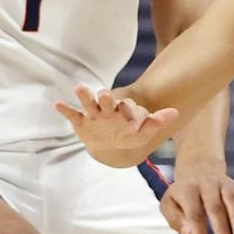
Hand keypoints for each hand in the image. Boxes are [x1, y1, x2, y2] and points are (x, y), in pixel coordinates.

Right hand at [54, 84, 176, 166]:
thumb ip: (157, 122)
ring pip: (89, 103)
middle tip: (106, 94)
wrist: (111, 145)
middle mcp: (108, 109)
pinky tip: (57, 104)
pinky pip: (72, 114)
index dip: (130, 113)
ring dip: (84, 96)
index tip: (133, 124)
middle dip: (106, 98)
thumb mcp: (143, 132)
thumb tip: (176, 112)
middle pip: (107, 100)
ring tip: (79, 88)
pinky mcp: (81, 122)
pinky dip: (65, 109)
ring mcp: (93, 114)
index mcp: (124, 110)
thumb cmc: (129, 135)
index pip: (128, 108)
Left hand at [158, 152, 233, 233]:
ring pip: (232, 199)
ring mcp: (223, 183)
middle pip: (215, 207)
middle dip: (221, 229)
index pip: (194, 214)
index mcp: (188, 190)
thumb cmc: (182, 195)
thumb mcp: (169, 204)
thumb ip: (176, 220)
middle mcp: (207, 185)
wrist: (198, 168)